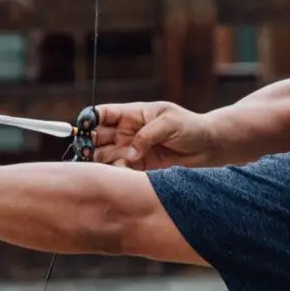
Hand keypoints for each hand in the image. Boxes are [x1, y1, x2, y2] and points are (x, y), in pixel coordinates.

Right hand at [90, 100, 216, 169]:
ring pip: (105, 155)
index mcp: (132, 115)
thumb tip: (130, 152)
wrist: (208, 147)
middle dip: (88, 144)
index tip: (81, 128)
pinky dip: (115, 174)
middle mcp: (127, 132)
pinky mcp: (139, 166)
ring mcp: (131, 150)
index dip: (89, 119)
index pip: (103, 114)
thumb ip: (147, 135)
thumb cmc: (191, 127)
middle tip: (84, 154)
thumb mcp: (169, 123)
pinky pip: (120, 170)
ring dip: (99, 162)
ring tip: (97, 168)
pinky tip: (115, 176)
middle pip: (98, 137)